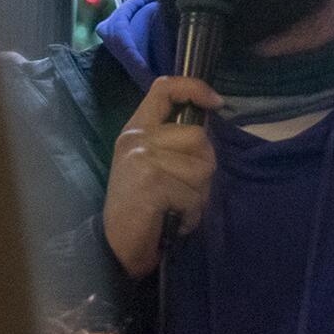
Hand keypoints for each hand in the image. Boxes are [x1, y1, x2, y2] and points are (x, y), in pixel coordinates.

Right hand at [102, 76, 221, 278]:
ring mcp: (141, 159)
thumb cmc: (144, 206)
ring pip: (202, 166)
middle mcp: (136, 138)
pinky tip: (172, 219)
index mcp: (138, 129)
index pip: (164, 88)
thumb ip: (177, 141)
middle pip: (199, 136)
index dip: (194, 88)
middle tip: (183, 190)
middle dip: (204, 167)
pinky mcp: (151, 182)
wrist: (116, 246)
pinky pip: (194, 194)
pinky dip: (191, 212)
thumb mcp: (157, 164)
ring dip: (198, 194)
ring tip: (176, 205)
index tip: (216, 103)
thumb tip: (211, 118)